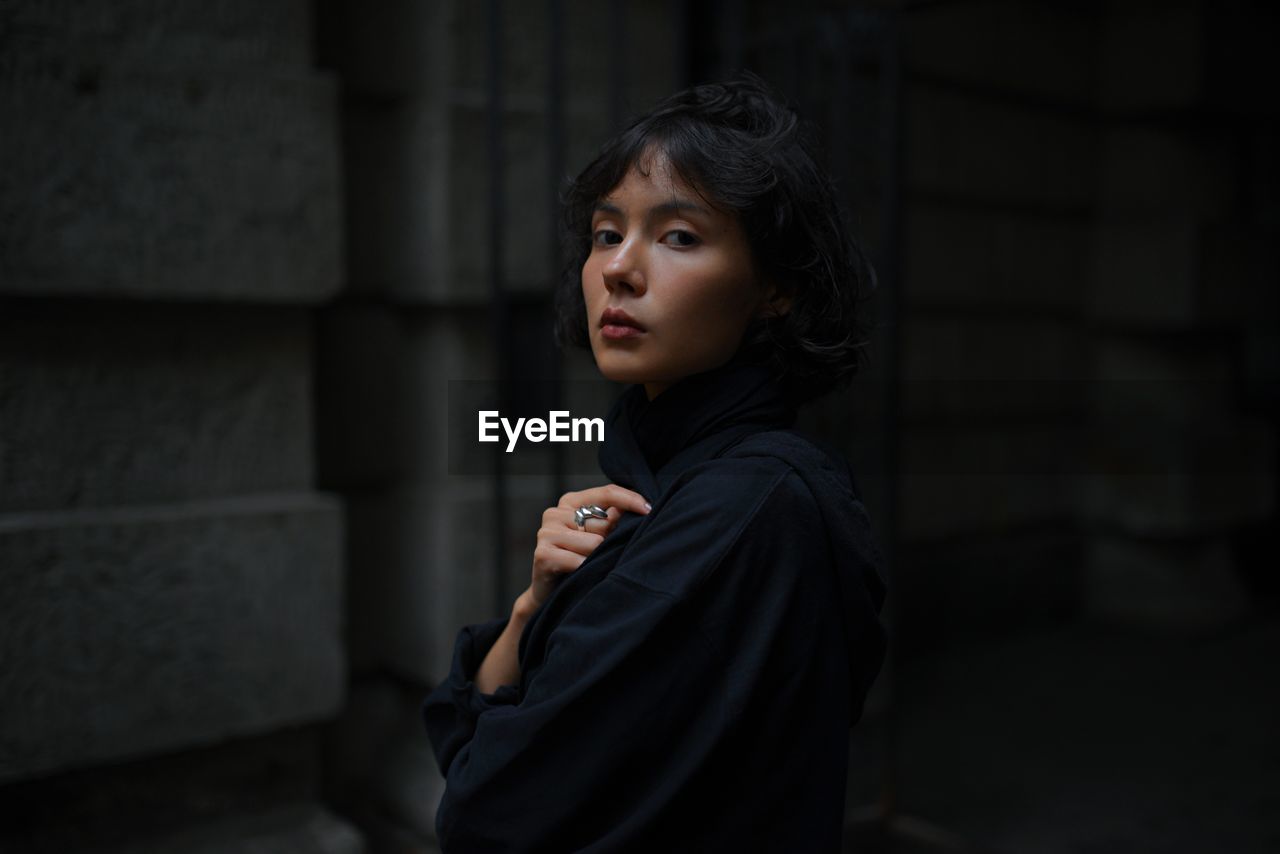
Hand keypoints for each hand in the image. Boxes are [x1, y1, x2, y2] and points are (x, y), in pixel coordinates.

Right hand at [527, 484, 649, 609]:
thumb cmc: (578, 560)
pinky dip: (586, 569)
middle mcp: (555, 513)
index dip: (630, 499)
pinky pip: (580, 561)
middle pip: (602, 523)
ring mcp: (546, 532)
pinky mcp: (543, 554)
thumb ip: (610, 520)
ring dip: (597, 558)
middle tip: (601, 555)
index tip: (650, 509)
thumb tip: (633, 508)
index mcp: (570, 502)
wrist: (549, 593)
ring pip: (594, 543)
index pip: (606, 493)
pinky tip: (580, 574)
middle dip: (610, 540)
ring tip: (588, 565)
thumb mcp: (596, 535)